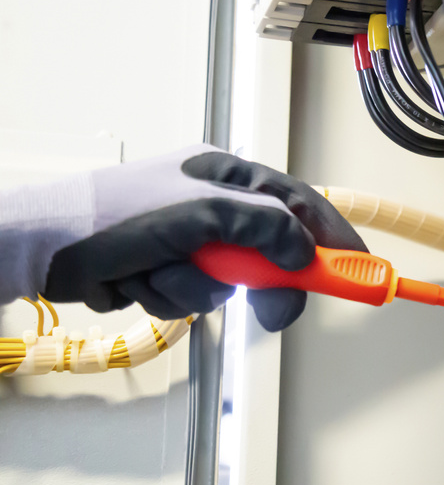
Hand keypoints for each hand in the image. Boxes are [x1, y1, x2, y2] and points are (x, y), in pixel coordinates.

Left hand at [42, 145, 365, 330]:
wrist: (42, 248)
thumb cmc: (113, 216)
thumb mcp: (202, 213)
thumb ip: (264, 227)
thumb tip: (302, 253)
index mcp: (225, 175)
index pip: (298, 204)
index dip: (333, 237)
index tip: (361, 268)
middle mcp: (212, 204)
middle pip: (270, 250)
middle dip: (263, 282)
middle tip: (272, 309)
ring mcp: (190, 239)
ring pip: (230, 281)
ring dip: (200, 288)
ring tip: (162, 272)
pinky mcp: (167, 270)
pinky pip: (196, 296)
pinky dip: (172, 297)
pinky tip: (141, 281)